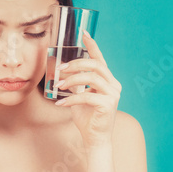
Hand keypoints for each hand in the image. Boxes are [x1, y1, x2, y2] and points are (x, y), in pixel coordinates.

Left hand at [53, 32, 121, 148]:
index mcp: (108, 80)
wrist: (94, 138)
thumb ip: (75, 84)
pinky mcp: (108, 105)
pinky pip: (87, 96)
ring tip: (58, 85)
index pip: (100, 59)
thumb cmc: (87, 117)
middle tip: (61, 68)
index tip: (84, 33)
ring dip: (72, 80)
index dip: (92, 45)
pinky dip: (71, 98)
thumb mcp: (79, 96)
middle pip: (96, 65)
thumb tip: (61, 72)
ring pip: (92, 78)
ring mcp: (113, 94)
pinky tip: (60, 103)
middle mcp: (113, 85)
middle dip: (77, 63)